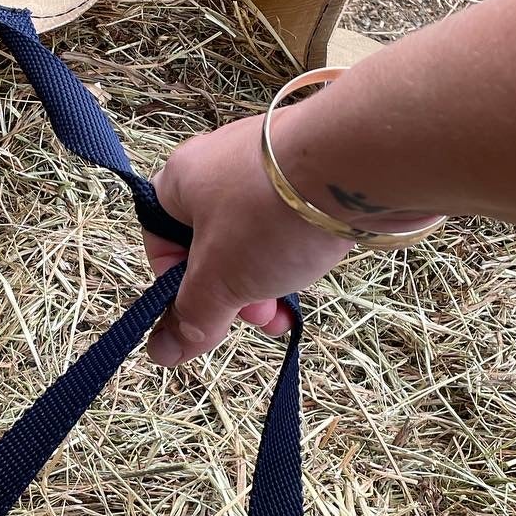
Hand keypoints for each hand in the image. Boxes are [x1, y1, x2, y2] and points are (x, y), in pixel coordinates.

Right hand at [143, 112, 353, 365]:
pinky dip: (295, 253)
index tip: (201, 313)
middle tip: (256, 317)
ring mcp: (268, 164)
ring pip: (254, 237)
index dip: (174, 283)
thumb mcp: (220, 279)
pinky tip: (313, 273)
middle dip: (231, 292)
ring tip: (287, 306)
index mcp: (181, 179)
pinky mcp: (311, 169)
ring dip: (265, 281)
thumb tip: (163, 353)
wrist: (356, 163)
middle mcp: (219, 163)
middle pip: (211, 245)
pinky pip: (290, 221)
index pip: (159, 239)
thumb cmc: (269, 214)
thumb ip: (192, 317)